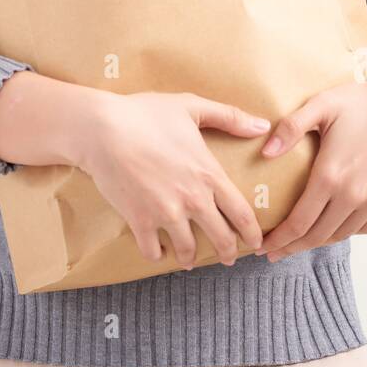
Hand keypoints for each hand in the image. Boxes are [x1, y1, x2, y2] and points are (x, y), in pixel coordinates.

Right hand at [77, 91, 269, 268]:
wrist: (103, 129)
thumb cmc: (146, 113)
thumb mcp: (191, 106)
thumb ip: (229, 117)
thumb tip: (263, 126)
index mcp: (209, 174)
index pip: (241, 213)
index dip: (252, 233)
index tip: (255, 243)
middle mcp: (193, 199)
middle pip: (220, 238)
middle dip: (227, 253)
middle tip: (228, 258)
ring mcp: (166, 213)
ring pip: (187, 250)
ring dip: (190, 258)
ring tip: (188, 259)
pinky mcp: (139, 221)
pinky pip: (152, 250)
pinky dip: (157, 255)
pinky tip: (158, 251)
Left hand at [254, 65, 366, 260]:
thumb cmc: (362, 102)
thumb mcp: (321, 105)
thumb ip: (290, 128)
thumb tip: (265, 153)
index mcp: (331, 175)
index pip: (298, 222)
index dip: (279, 240)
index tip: (262, 248)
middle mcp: (354, 195)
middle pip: (317, 236)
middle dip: (291, 248)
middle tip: (272, 253)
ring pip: (340, 235)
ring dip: (317, 242)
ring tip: (298, 241)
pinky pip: (363, 228)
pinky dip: (344, 232)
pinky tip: (331, 226)